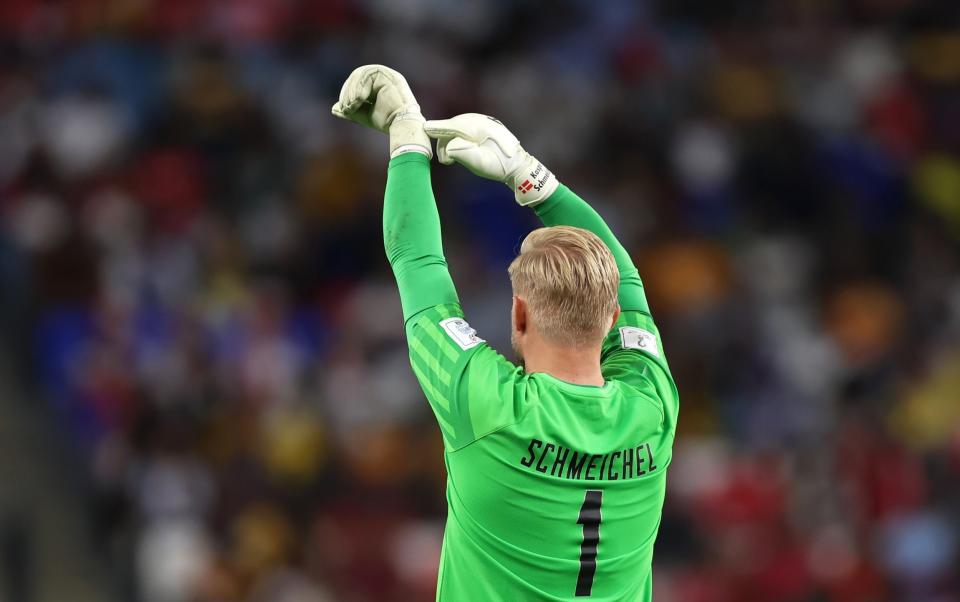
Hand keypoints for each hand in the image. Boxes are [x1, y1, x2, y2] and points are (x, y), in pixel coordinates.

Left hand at [331, 65, 431, 157]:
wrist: (400, 125)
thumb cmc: (386, 122)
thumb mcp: (363, 114)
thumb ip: (350, 110)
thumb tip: (334, 108)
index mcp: (379, 84)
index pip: (356, 82)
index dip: (347, 94)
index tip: (343, 109)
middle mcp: (384, 77)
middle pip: (356, 76)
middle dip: (347, 92)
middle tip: (345, 108)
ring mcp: (386, 74)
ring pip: (360, 74)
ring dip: (352, 91)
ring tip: (350, 106)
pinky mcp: (387, 74)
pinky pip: (366, 74)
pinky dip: (359, 88)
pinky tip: (358, 100)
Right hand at [424, 113, 557, 205]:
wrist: (516, 164)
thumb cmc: (499, 166)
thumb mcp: (482, 164)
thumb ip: (465, 155)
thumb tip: (448, 147)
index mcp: (481, 129)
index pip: (455, 127)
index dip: (439, 128)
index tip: (425, 128)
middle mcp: (480, 121)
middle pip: (453, 126)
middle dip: (443, 140)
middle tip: (445, 161)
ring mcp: (480, 121)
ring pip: (456, 127)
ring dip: (449, 140)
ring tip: (450, 160)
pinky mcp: (479, 125)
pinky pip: (461, 128)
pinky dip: (455, 138)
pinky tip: (456, 151)